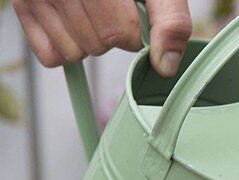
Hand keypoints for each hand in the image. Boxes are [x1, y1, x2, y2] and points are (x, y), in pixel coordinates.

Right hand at [14, 0, 191, 76]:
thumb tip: (165, 66)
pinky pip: (50, 57)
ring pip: (74, 53)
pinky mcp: (23, 7)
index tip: (133, 15)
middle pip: (97, 44)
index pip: (118, 33)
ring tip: (90, 13)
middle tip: (109, 11)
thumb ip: (170, 21)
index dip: (135, 33)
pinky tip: (72, 25)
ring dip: (89, 43)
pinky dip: (65, 50)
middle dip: (113, 37)